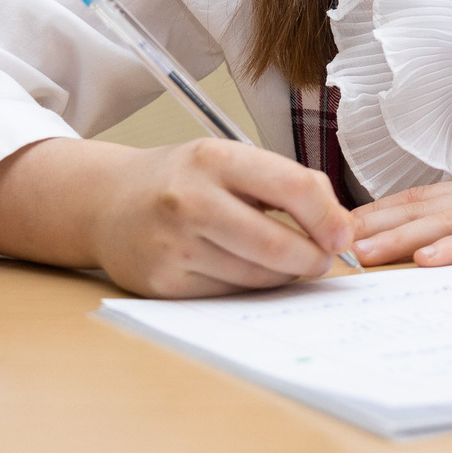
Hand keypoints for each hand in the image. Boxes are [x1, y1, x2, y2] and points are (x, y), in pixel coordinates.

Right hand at [0, 136, 356, 298]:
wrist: (107, 203)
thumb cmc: (182, 180)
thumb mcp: (228, 160)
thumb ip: (282, 183)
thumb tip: (339, 227)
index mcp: (214, 157)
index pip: (294, 187)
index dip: (330, 217)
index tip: (344, 235)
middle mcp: (190, 199)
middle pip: (278, 243)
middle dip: (312, 258)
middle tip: (322, 261)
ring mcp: (173, 244)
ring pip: (256, 276)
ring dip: (283, 276)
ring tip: (285, 263)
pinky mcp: (163, 283)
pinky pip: (228, 294)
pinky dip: (249, 289)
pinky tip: (246, 272)